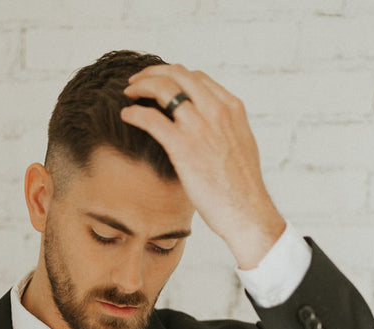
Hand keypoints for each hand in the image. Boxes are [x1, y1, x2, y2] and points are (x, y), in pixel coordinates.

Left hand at [121, 64, 285, 268]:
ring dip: (140, 86)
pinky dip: (135, 113)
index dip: (174, 76)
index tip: (160, 83)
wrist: (247, 211)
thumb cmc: (243, 188)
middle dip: (153, 73)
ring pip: (163, 88)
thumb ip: (225, 129)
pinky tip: (126, 116)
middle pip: (178, 74)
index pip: (197, 77)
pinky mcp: (183, 147)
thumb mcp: (241, 145)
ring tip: (129, 94)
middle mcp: (216, 110)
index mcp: (231, 108)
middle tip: (137, 81)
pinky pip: (151, 119)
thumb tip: (212, 128)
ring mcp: (199, 127)